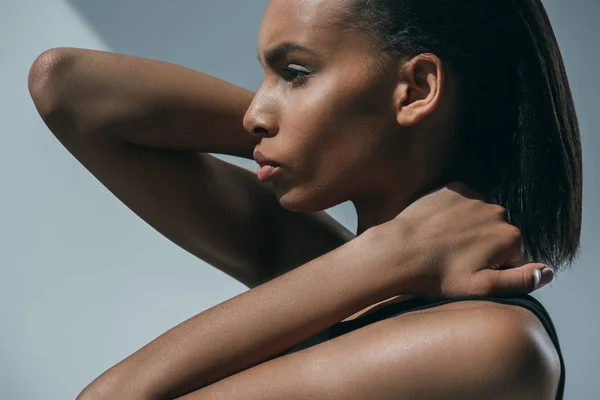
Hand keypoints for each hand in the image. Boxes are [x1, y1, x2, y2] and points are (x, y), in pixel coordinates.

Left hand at [365, 182, 553, 298]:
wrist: (400, 252)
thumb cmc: (438, 276)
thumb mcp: (483, 288)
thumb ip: (521, 281)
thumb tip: (548, 271)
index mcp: (511, 237)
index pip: (513, 256)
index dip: (493, 268)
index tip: (470, 274)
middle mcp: (498, 212)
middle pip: (498, 234)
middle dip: (484, 247)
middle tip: (455, 261)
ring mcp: (475, 197)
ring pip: (480, 218)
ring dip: (469, 229)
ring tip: (444, 245)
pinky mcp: (453, 188)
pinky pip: (463, 202)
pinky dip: (455, 213)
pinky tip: (438, 228)